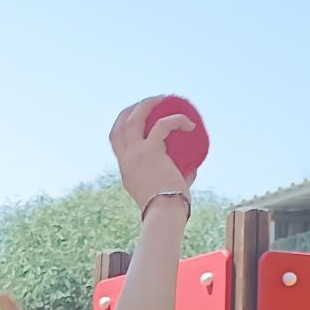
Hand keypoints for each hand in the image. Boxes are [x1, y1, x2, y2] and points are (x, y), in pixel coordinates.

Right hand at [110, 97, 197, 212]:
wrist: (164, 211)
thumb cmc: (169, 206)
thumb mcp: (166, 188)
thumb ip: (177, 175)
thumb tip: (193, 166)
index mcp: (126, 169)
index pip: (117, 139)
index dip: (124, 123)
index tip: (138, 114)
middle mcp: (126, 159)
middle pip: (121, 124)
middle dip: (134, 108)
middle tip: (151, 101)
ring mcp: (135, 154)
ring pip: (134, 118)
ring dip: (148, 104)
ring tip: (163, 98)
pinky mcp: (149, 151)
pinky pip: (163, 126)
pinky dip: (176, 120)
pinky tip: (189, 124)